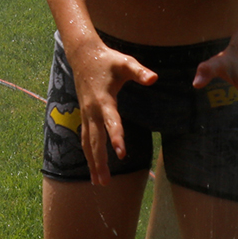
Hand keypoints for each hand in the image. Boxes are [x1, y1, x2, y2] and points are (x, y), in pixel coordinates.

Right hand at [67, 39, 158, 184]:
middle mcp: (92, 110)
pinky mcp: (84, 115)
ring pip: (87, 142)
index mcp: (104, 100)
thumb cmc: (107, 60)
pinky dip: (88, 153)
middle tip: (104, 182)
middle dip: (99, 161)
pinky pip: (85, 137)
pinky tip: (93, 166)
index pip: (111, 121)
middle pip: (94, 140)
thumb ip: (139, 72)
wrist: (83, 55)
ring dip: (92, 162)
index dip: (116, 137)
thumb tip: (154, 78)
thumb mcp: (125, 63)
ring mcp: (86, 114)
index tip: (121, 154)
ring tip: (98, 183)